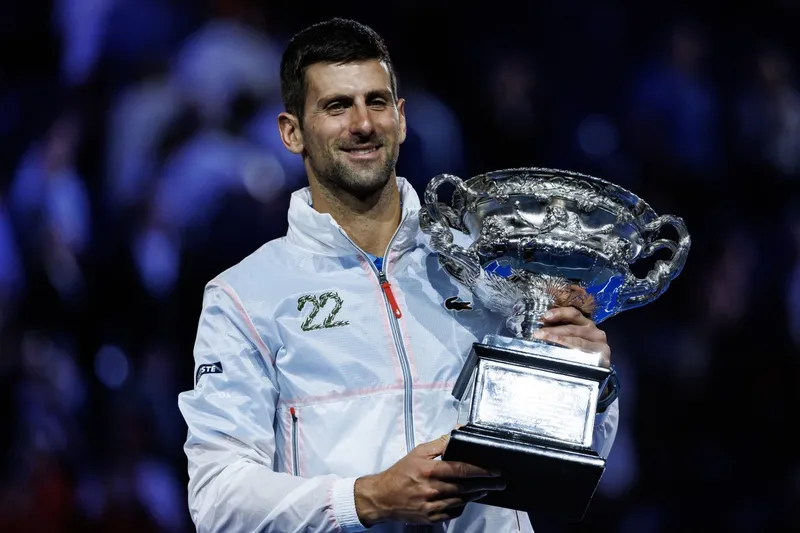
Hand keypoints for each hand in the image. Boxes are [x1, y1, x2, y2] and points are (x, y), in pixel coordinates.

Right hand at [354, 434, 504, 525]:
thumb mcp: (418, 452)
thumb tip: (458, 431)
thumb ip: (440, 443)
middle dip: (485, 484)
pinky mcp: (431, 518)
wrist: (382, 497)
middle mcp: (432, 489)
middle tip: (499, 482)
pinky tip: (467, 500)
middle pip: (465, 487)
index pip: (461, 469)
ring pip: (461, 501)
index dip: (480, 470)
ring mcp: (431, 506)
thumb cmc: (401, 473)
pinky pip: (452, 513)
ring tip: (487, 489)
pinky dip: (462, 506)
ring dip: (476, 495)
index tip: (494, 470)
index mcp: (429, 470)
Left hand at [534, 306, 610, 367]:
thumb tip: (540, 329)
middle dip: (554, 330)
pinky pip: (584, 356)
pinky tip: (562, 356)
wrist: (599, 370)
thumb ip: (561, 332)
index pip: (573, 314)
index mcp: (586, 324)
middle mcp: (594, 332)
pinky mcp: (602, 358)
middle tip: (538, 333)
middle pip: (573, 328)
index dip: (559, 313)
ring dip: (560, 340)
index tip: (545, 316)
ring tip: (546, 340)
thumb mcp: (573, 338)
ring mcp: (599, 345)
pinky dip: (572, 355)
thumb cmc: (582, 352)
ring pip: (578, 341)